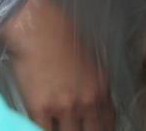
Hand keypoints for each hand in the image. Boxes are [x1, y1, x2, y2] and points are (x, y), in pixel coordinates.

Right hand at [1, 0, 114, 130]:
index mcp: (101, 88)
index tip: (92, 128)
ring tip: (57, 124)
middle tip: (74, 127)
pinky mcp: (40, 108)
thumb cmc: (60, 33)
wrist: (35, 25)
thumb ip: (94, 82)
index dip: (102, 130)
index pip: (109, 123)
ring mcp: (64, 107)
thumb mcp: (90, 57)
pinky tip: (39, 125)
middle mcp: (87, 102)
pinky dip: (42, 130)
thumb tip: (92, 98)